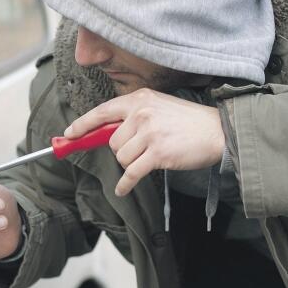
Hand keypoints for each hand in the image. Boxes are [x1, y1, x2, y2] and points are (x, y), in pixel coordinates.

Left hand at [64, 88, 224, 195]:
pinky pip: (131, 173)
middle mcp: (142, 113)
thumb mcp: (159, 106)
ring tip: (151, 157)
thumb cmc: (189, 122)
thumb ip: (135, 115)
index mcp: (139, 99)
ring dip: (131, 164)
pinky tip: (123, 188)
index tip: (69, 133)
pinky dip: (125, 184)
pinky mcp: (157, 153)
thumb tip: (107, 133)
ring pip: (121, 158)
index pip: (102, 111)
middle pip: (111, 141)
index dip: (83, 124)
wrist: (217, 131)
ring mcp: (149, 133)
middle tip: (142, 150)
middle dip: (122, 151)